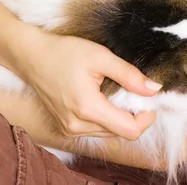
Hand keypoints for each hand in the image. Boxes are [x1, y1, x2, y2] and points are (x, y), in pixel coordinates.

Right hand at [13, 26, 160, 140]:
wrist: (31, 55)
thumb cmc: (64, 52)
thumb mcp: (102, 57)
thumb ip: (130, 75)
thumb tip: (155, 89)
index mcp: (88, 109)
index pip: (130, 130)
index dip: (147, 117)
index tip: (150, 98)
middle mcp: (77, 126)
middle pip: (121, 133)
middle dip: (135, 115)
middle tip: (137, 90)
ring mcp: (69, 129)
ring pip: (110, 133)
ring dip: (121, 116)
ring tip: (120, 92)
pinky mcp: (66, 126)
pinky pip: (96, 129)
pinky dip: (107, 117)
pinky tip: (106, 97)